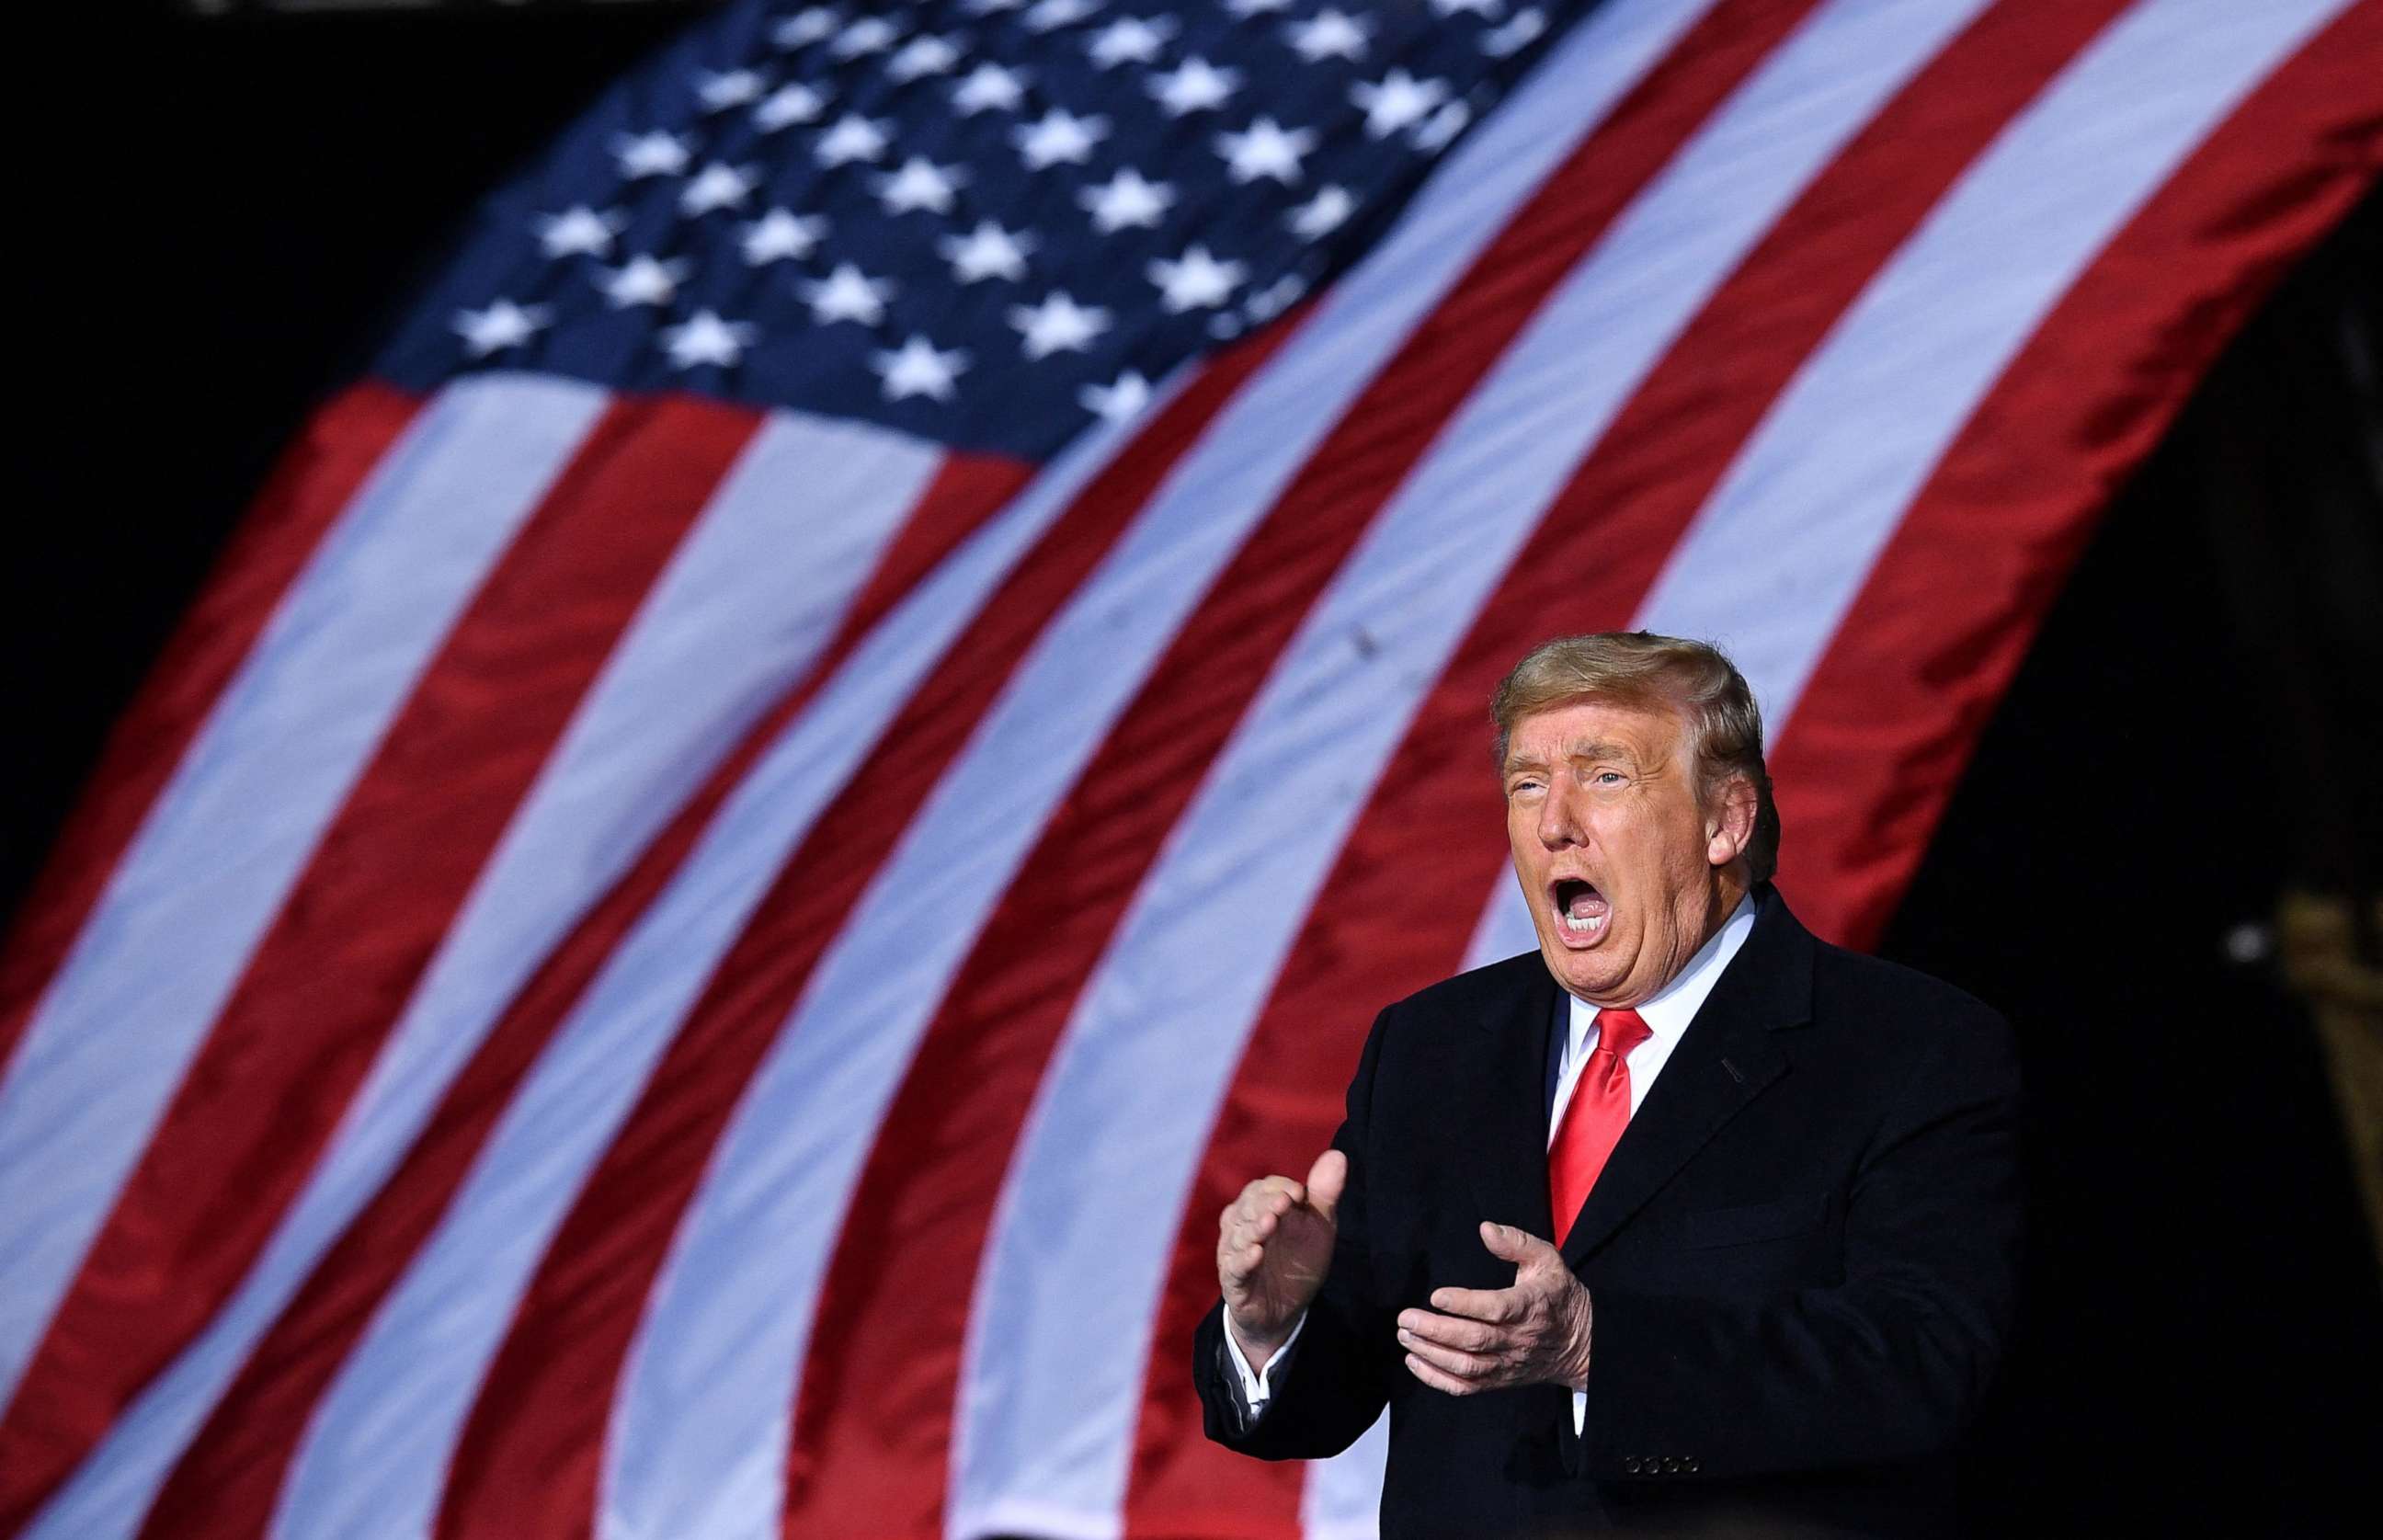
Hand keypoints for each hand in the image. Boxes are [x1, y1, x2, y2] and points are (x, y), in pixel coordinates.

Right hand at [1218, 1149, 1345, 1367]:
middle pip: (1246, 1206)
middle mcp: (1241, 1226)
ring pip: (1237, 1235)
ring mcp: (1234, 1253)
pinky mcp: (1233, 1281)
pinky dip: (1244, 1260)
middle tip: (1283, 1203)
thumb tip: (1338, 1155)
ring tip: (1269, 1225)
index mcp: (1260, 1208)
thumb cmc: (1297, 1260)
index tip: (1299, 1193)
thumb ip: (1325, 1193)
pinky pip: (1234, 1268)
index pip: (1262, 1188)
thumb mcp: (1318, 1226)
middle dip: (1264, 1204)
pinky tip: (1256, 1254)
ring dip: (1253, 1228)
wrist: (1285, 1310)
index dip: (1278, 1187)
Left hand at [1397, 1222, 1593, 1395]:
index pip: (1496, 1309)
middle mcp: (1518, 1339)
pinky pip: (1466, 1387)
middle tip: (1406, 1318)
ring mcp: (1507, 1363)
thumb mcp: (1547, 1260)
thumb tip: (1486, 1229)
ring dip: (1432, 1354)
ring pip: (1466, 1366)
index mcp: (1531, 1306)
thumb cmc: (1558, 1297)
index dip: (1465, 1304)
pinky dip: (1437, 1378)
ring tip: (1406, 1336)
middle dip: (1435, 1331)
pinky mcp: (1500, 1380)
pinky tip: (1415, 1361)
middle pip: (1474, 1340)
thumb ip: (1517, 1243)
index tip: (1437, 1296)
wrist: (1582, 1345)